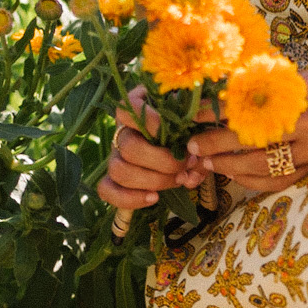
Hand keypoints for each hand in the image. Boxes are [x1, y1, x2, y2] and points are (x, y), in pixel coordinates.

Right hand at [98, 87, 214, 211]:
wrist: (190, 144)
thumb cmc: (192, 129)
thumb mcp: (198, 125)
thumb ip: (200, 138)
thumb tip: (193, 166)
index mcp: (137, 109)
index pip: (128, 109)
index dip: (150, 122)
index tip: (177, 133)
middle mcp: (122, 131)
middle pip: (128, 147)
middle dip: (162, 162)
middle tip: (187, 165)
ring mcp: (116, 155)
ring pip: (119, 170)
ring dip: (153, 180)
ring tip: (180, 180)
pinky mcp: (114, 178)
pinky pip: (107, 190)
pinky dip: (129, 198)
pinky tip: (154, 198)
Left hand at [185, 70, 307, 190]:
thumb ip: (276, 83)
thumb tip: (229, 85)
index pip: (254, 100)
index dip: (220, 109)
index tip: (195, 110)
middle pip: (253, 137)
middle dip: (217, 142)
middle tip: (191, 144)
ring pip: (263, 164)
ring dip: (229, 165)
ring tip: (205, 162)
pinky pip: (279, 180)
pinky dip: (252, 180)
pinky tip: (233, 176)